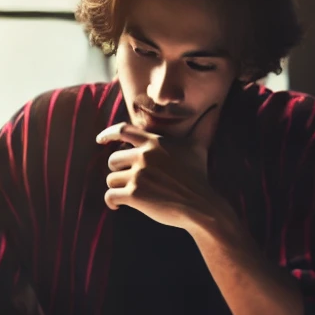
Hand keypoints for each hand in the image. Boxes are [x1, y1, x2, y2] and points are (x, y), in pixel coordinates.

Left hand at [98, 106, 226, 229]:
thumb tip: (214, 108)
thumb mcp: (198, 147)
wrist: (201, 205)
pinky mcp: (135, 195)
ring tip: (129, 195)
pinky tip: (116, 206)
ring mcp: (138, 175)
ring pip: (111, 179)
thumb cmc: (199, 176)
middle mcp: (144, 156)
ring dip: (118, 188)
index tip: (100, 140)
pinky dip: (111, 202)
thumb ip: (202, 126)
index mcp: (153, 142)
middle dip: (119, 171)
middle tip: (129, 181)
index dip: (107, 134)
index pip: (122, 130)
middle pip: (113, 159)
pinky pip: (110, 196)